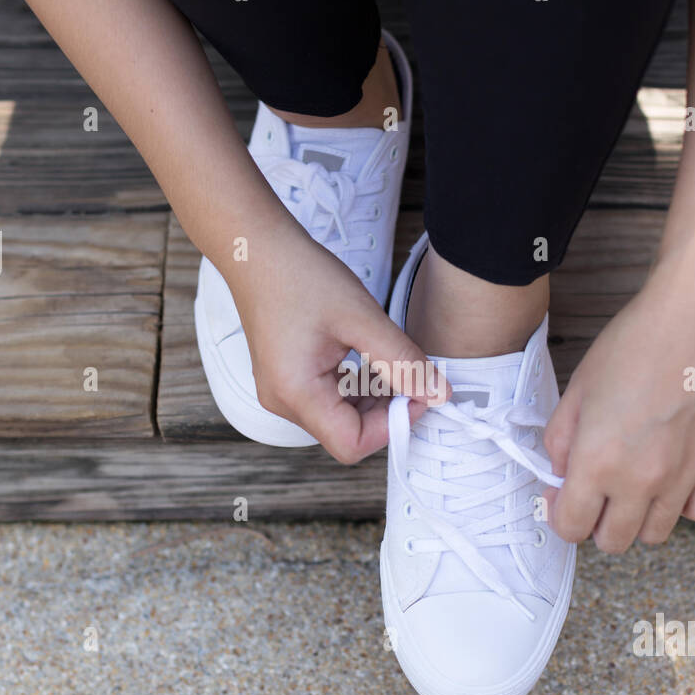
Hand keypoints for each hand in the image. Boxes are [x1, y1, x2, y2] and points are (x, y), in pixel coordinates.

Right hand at [230, 229, 449, 463]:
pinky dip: (356, 386)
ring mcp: (283, 393)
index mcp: (296, 393)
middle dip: (386, 410)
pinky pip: (329, 400)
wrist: (257, 250)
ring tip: (387, 357)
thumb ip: (403, 361)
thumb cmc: (299, 275)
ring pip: (341, 418)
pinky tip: (367, 356)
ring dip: (373, 397)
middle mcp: (284, 402)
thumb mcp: (362, 318)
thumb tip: (438, 394)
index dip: (392, 426)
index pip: (352, 444)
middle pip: (347, 434)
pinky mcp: (288, 380)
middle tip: (410, 372)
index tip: (416, 393)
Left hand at [543, 252, 694, 551]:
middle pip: (612, 541)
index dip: (562, 514)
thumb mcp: (578, 387)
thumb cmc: (635, 344)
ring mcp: (684, 479)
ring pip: (654, 535)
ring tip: (637, 481)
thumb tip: (559, 475)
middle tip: (598, 490)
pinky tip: (674, 474)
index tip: (564, 495)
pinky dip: (683, 503)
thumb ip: (561, 440)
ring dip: (638, 516)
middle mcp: (640, 481)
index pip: (570, 528)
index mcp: (596, 462)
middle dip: (597, 522)